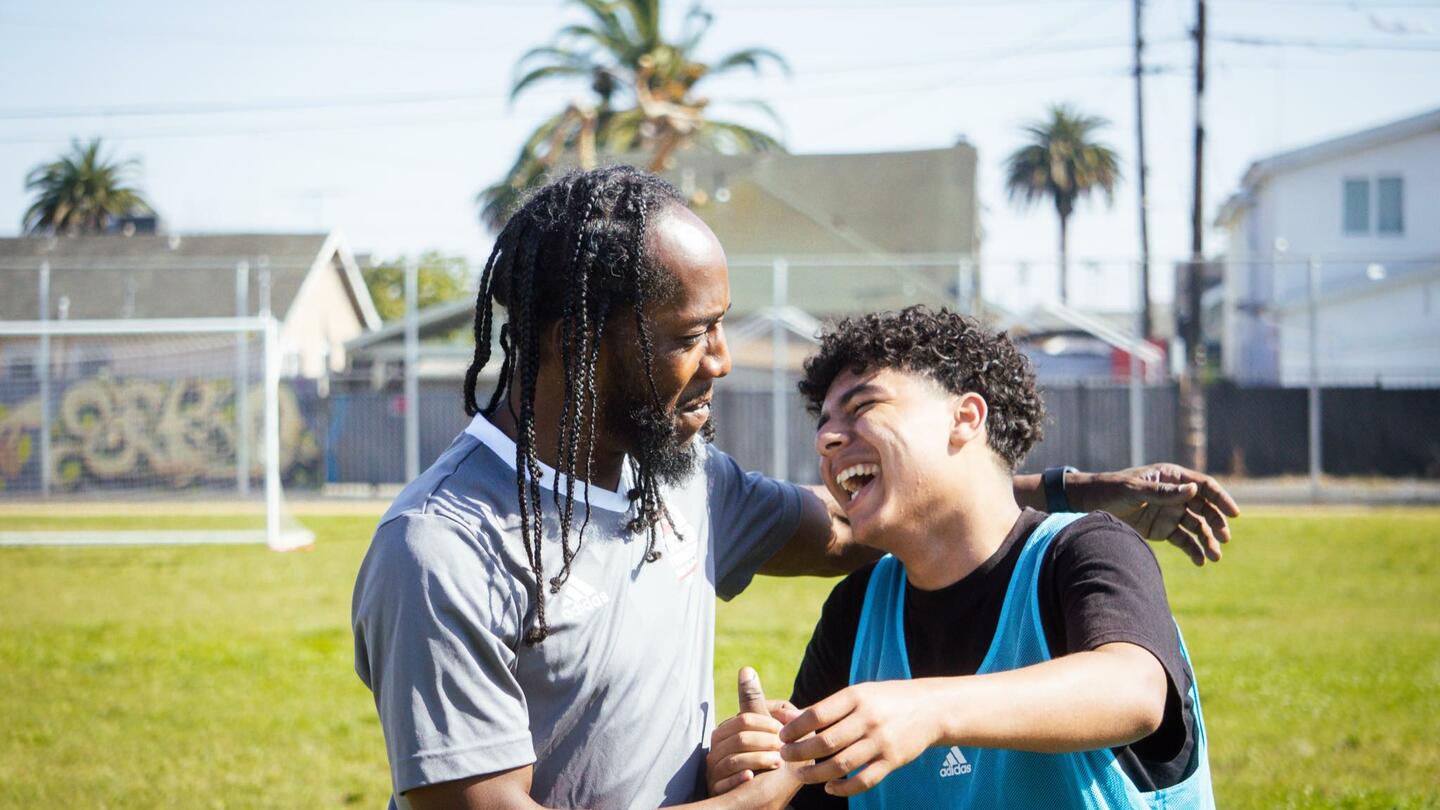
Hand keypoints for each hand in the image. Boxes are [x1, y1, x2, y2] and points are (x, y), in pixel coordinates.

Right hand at [707, 667, 801, 795]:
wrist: (765, 794)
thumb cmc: (768, 755)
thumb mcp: (765, 729)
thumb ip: (757, 702)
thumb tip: (746, 669)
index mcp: (726, 731)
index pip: (744, 719)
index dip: (768, 724)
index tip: (785, 732)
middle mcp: (716, 749)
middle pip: (740, 738)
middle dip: (765, 743)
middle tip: (784, 749)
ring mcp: (714, 771)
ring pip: (733, 759)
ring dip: (757, 760)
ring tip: (776, 763)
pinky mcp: (716, 790)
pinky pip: (722, 784)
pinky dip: (736, 780)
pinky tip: (750, 777)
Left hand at [779, 680, 936, 796]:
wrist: (931, 709)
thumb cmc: (886, 699)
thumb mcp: (859, 693)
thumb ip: (827, 707)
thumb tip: (788, 718)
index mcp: (856, 697)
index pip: (817, 715)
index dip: (795, 728)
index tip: (782, 736)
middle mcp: (868, 719)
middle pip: (825, 742)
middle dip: (799, 752)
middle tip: (784, 756)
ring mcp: (881, 742)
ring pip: (841, 764)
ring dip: (815, 774)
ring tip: (800, 775)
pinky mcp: (892, 761)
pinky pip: (863, 780)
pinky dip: (843, 788)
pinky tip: (829, 788)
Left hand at [1067, 463, 1240, 565]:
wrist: (1090, 505)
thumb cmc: (1111, 489)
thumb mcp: (1134, 489)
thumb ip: (1162, 491)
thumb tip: (1193, 489)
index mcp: (1172, 477)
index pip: (1204, 486)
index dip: (1221, 498)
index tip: (1234, 514)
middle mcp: (1176, 494)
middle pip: (1205, 508)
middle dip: (1216, 523)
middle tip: (1223, 539)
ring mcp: (1171, 512)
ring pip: (1197, 527)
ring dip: (1208, 541)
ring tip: (1214, 557)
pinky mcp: (1163, 529)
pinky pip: (1183, 540)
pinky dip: (1193, 551)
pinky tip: (1200, 562)